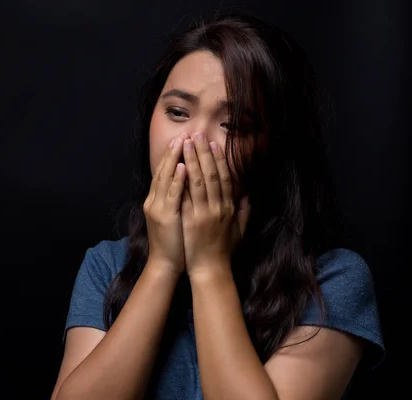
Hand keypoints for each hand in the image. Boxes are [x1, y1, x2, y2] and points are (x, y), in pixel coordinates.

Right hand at [143, 133, 188, 275]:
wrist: (164, 265)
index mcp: (157, 201)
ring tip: (183, 142)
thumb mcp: (175, 218)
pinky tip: (182, 167)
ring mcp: (158, 208)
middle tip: (183, 134)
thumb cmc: (175, 243)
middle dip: (173, 152)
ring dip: (174, 159)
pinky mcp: (165, 217)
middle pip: (164, 171)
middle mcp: (154, 201)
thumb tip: (190, 187)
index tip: (182, 140)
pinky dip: (176, 180)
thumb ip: (180, 201)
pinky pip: (172, 195)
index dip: (173, 156)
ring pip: (166, 178)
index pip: (165, 173)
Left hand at [180, 133, 251, 277]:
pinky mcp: (191, 220)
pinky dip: (183, 180)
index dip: (219, 160)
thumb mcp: (240, 230)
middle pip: (211, 174)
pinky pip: (187, 196)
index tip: (214, 144)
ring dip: (192, 160)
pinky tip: (178, 166)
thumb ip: (245, 210)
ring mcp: (205, 213)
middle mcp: (219, 207)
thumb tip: (249, 194)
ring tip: (187, 143)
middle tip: (197, 135)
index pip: (225, 178)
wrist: (211, 270)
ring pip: (199, 181)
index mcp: (229, 207)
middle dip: (204, 153)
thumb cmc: (224, 251)